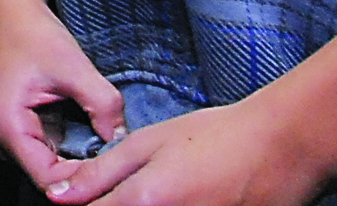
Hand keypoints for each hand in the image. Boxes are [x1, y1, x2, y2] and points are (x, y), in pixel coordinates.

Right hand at [0, 0, 125, 195]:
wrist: (14, 11)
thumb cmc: (32, 33)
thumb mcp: (73, 66)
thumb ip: (102, 105)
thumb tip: (123, 141)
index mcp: (9, 129)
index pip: (52, 182)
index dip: (87, 182)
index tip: (119, 171)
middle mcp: (7, 142)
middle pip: (55, 182)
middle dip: (90, 175)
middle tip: (124, 162)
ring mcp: (18, 139)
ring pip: (58, 171)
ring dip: (87, 165)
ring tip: (114, 150)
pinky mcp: (30, 133)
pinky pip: (59, 156)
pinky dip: (82, 152)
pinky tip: (102, 140)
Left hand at [44, 97, 336, 205]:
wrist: (280, 148)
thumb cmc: (212, 137)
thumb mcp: (147, 144)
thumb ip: (99, 174)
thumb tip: (57, 196)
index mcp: (142, 201)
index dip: (78, 203)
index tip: (79, 194)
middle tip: (123, 188)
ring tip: (157, 188)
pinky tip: (175, 197)